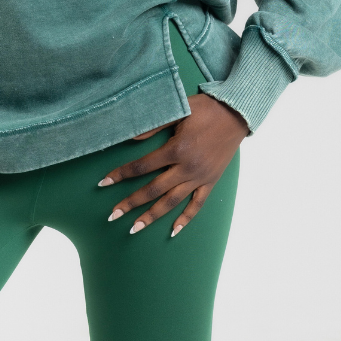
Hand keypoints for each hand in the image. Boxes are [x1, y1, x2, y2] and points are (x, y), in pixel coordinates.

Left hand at [98, 95, 248, 236]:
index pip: (141, 166)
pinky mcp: (211, 181)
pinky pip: (197, 205)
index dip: (120, 174)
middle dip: (130, 203)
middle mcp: (187, 167)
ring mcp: (200, 177)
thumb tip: (129, 137)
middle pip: (153, 190)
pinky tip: (173, 231)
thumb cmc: (206, 108)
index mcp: (177, 149)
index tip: (103, 183)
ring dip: (151, 216)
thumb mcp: (178, 110)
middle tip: (112, 215)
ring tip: (134, 228)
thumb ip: (153, 126)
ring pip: (171, 202)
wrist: (237, 112)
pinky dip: (186, 219)